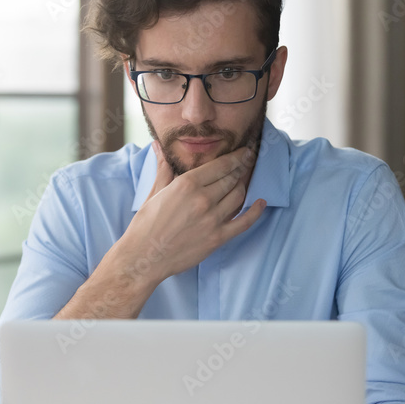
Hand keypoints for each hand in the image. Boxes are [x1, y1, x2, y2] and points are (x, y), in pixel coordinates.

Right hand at [115, 142, 266, 285]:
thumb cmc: (145, 224)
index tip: (244, 152)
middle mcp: (203, 199)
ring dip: (243, 186)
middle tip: (246, 163)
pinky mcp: (217, 238)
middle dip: (240, 169)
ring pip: (238, 196)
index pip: (220, 165)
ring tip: (242, 181)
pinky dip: (256, 211)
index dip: (236, 157)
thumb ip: (164, 168)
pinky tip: (260, 203)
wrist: (143, 257)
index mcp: (187, 184)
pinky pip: (244, 222)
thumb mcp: (155, 192)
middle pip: (231, 178)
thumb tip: (158, 147)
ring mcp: (212, 220)